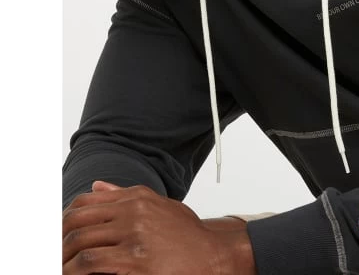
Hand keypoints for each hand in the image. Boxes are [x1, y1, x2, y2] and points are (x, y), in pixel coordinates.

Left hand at [62, 181, 255, 274]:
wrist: (212, 253)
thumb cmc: (187, 233)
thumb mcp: (159, 206)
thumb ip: (125, 196)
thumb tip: (96, 186)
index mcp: (136, 198)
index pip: (84, 203)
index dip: (64, 220)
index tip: (57, 237)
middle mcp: (133, 213)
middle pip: (77, 222)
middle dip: (57, 242)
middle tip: (51, 257)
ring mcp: (134, 236)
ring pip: (79, 244)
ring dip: (62, 260)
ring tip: (58, 269)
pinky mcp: (136, 261)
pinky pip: (91, 263)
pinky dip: (75, 270)